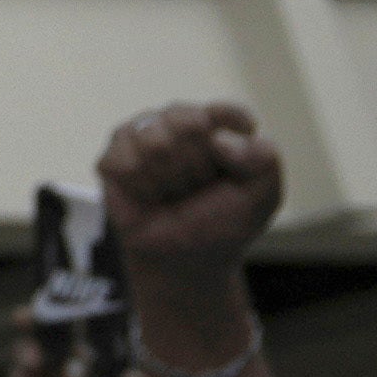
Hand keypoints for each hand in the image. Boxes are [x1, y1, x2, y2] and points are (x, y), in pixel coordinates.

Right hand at [102, 101, 285, 359]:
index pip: (230, 114)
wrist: (182, 262)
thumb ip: (263, 159)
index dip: (233, 145)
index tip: (232, 171)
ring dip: (169, 178)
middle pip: (188, 121)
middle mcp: (179, 122)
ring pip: (154, 140)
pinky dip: (142, 188)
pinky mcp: (112, 158)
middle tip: (197, 187)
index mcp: (220, 127)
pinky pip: (124, 161)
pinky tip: (148, 197)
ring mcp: (142, 137)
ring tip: (173, 193)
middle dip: (197, 165)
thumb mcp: (262, 196)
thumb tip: (218, 139)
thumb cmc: (222, 225)